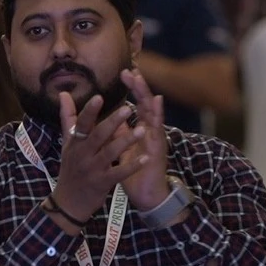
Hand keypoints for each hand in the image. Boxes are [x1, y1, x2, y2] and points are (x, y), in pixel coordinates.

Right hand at [53, 92, 147, 230]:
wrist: (68, 202)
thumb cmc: (70, 169)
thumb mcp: (67, 144)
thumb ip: (67, 118)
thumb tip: (63, 93)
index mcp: (75, 142)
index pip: (81, 124)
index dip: (89, 111)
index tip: (99, 97)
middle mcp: (82, 154)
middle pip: (98, 135)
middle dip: (112, 122)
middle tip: (128, 109)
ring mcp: (92, 169)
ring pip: (110, 153)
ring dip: (126, 142)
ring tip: (142, 130)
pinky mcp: (102, 183)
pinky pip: (119, 173)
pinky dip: (132, 166)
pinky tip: (145, 158)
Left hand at [117, 69, 169, 210]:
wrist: (146, 195)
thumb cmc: (135, 169)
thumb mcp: (122, 146)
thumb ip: (117, 130)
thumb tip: (108, 114)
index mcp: (141, 129)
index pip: (137, 104)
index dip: (133, 88)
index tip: (125, 71)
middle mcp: (150, 131)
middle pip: (146, 104)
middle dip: (139, 87)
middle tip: (131, 71)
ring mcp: (155, 139)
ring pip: (153, 114)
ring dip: (147, 97)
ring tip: (141, 80)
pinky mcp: (157, 150)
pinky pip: (156, 131)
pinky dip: (156, 116)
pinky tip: (157, 102)